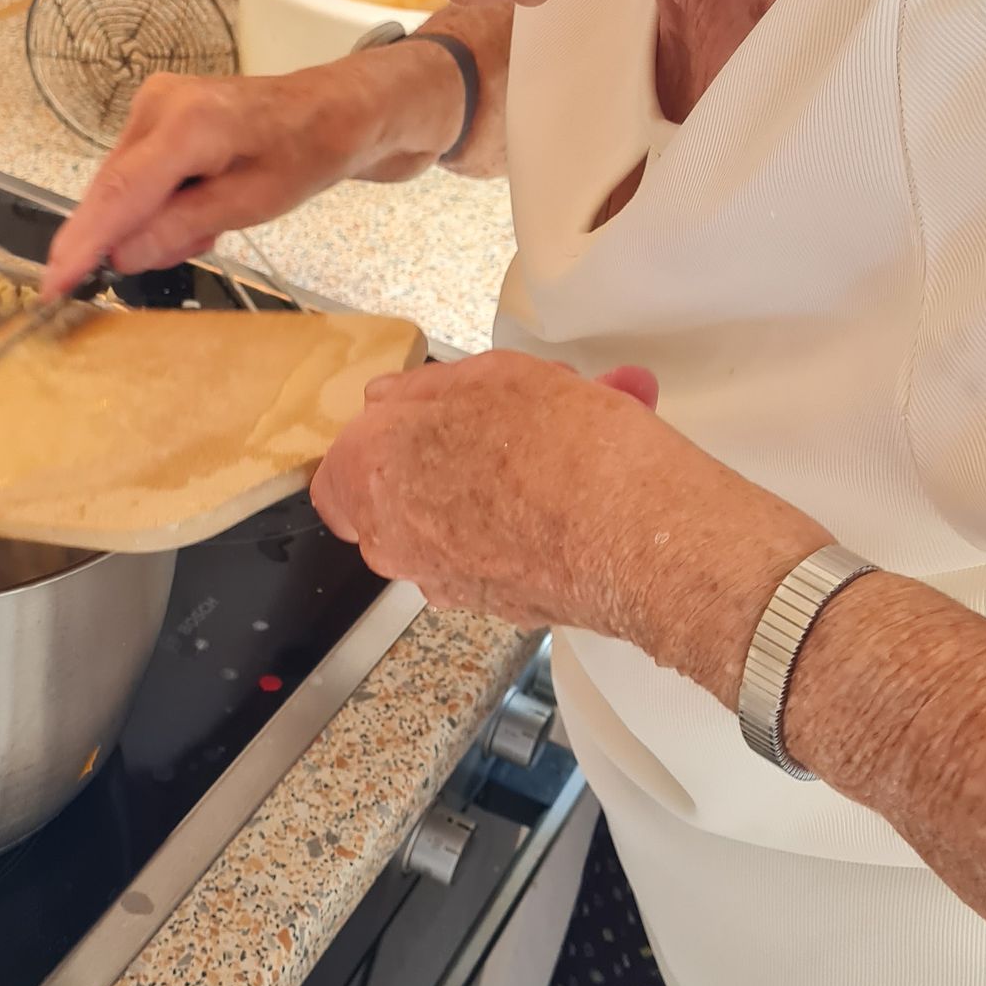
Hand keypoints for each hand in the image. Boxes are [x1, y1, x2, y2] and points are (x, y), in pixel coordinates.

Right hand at [39, 50, 462, 294]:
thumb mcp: (255, 203)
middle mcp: (158, 105)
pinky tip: (205, 206)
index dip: (82, 243)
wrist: (340, 108)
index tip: (53, 284)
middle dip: (128, 238)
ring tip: (212, 224)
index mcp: (186, 124)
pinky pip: (141, 175)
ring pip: (126, 188)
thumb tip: (121, 256)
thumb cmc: (310, 150)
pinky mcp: (158, 115)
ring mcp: (155, 106)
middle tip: (186, 251)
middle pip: (114, 191)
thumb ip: (183, 227)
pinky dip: (161, 203)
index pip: (118, 194)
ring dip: (154, 221)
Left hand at [309, 350, 829, 697]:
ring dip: (512, 476)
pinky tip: (599, 479)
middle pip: (406, 491)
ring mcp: (449, 583)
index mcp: (373, 477)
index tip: (427, 418)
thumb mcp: (496, 377)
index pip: (339, 467)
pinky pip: (506, 550)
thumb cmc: (568, 452)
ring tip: (588, 424)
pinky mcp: (503, 608)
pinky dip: (539, 518)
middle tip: (523, 412)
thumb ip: (429, 390)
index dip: (384, 437)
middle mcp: (397, 543)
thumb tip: (395, 402)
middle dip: (460, 450)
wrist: (646, 544)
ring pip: (464, 518)